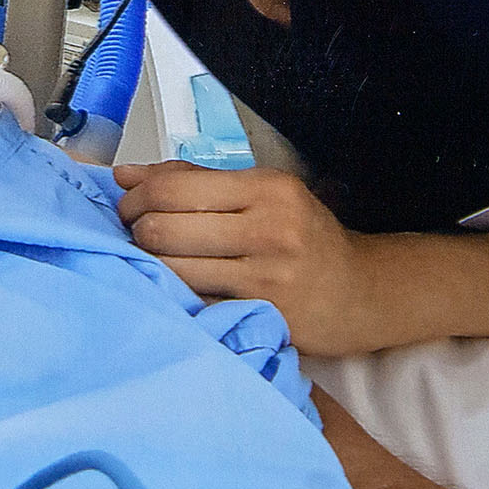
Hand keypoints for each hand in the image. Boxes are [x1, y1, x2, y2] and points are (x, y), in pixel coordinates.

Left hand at [113, 162, 396, 356]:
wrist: (362, 293)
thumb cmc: (305, 239)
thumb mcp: (262, 194)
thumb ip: (194, 180)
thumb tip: (125, 174)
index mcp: (267, 188)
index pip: (173, 186)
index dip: (135, 197)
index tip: (129, 206)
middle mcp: (269, 227)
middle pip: (164, 227)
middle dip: (135, 231)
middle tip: (136, 235)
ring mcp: (266, 276)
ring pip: (171, 268)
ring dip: (149, 265)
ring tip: (155, 261)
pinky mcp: (262, 314)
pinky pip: (194, 303)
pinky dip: (176, 295)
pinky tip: (179, 290)